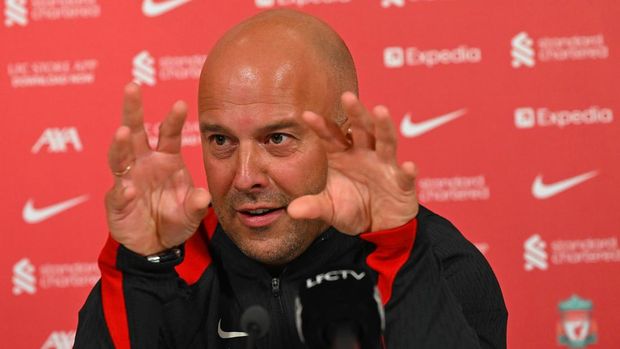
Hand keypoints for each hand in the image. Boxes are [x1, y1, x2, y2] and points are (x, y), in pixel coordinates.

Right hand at [105, 83, 210, 255]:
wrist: (158, 244)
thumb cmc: (176, 218)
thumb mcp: (192, 212)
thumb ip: (198, 204)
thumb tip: (203, 197)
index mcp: (166, 159)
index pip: (168, 133)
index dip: (173, 119)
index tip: (180, 103)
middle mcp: (144, 164)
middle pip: (136, 132)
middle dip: (133, 110)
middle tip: (132, 86)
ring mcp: (127, 180)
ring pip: (120, 157)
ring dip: (120, 144)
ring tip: (123, 132)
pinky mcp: (117, 202)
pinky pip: (118, 194)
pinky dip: (122, 191)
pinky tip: (126, 189)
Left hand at [287, 92, 417, 234]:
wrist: (378, 226)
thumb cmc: (352, 208)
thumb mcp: (329, 209)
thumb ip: (313, 206)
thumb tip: (292, 210)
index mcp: (343, 155)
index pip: (331, 136)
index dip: (321, 126)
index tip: (306, 115)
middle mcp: (365, 154)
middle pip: (361, 129)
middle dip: (355, 113)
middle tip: (347, 96)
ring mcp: (386, 166)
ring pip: (386, 141)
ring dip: (383, 126)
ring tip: (380, 111)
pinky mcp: (403, 183)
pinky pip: (405, 176)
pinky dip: (408, 171)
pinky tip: (408, 166)